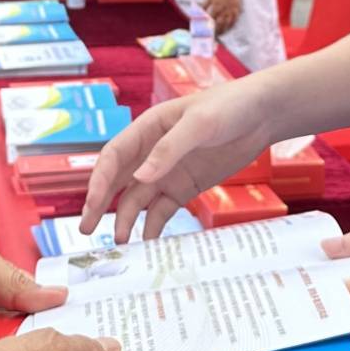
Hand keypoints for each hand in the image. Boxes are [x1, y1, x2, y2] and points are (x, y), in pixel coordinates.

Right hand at [80, 78, 274, 242]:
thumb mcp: (199, 124)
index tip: (92, 205)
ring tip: (122, 243)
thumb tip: (139, 177)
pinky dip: (153, 226)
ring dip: (126, 219)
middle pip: (117, 180)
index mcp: (147, 129)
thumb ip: (169, 150)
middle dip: (100, 204)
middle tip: (86, 229)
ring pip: (137, 199)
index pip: (113, 156)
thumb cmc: (228, 107)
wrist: (262, 114)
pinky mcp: (184, 187)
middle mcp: (151, 152)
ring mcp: (167, 171)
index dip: (99, 181)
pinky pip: (162, 210)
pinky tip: (148, 243)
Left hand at [202, 0, 240, 34]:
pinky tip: (230, 27)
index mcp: (215, 8)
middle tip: (214, 35)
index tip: (206, 31)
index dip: (208, 26)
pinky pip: (235, 19)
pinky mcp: (236, 9)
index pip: (211, 20)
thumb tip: (199, 10)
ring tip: (221, 33)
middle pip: (219, 24)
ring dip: (224, 29)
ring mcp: (230, 11)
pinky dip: (232, 24)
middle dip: (216, 30)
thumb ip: (204, 4)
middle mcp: (223, 11)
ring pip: (227, 23)